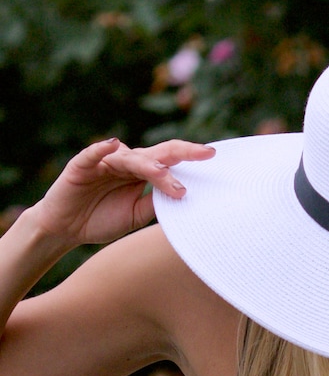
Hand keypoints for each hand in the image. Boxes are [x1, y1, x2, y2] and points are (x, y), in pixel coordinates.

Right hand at [32, 138, 214, 246]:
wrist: (67, 229)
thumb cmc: (104, 219)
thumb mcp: (138, 214)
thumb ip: (157, 201)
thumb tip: (185, 194)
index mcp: (143, 172)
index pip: (171, 160)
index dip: (191, 156)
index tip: (214, 156)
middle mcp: (128, 163)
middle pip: (158, 153)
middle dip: (183, 152)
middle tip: (205, 153)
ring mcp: (105, 162)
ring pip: (133, 158)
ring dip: (150, 167)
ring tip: (166, 177)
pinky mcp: (81, 167)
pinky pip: (93, 154)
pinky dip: (102, 149)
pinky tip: (114, 146)